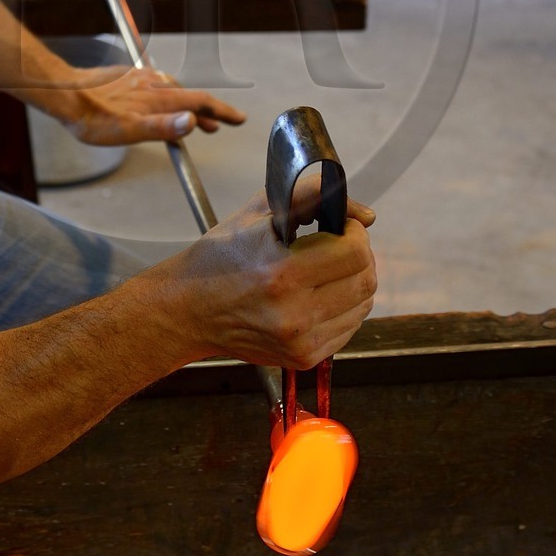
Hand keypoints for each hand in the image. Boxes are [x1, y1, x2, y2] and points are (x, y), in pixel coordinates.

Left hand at [62, 63, 246, 145]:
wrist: (65, 94)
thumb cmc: (94, 118)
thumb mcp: (129, 130)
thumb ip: (163, 127)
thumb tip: (194, 122)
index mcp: (160, 98)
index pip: (200, 103)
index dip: (222, 112)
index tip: (239, 119)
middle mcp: (154, 84)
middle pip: (190, 96)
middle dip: (209, 111)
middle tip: (221, 124)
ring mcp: (140, 79)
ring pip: (173, 90)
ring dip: (187, 105)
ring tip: (192, 119)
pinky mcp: (127, 77)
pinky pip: (155, 85)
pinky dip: (167, 96)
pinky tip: (158, 101)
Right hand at [155, 178, 376, 370]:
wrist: (189, 309)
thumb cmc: (221, 256)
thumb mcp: (258, 212)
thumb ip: (312, 196)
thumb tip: (365, 214)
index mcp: (281, 273)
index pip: (355, 252)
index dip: (355, 233)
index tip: (341, 226)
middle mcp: (294, 314)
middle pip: (365, 280)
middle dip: (359, 254)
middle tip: (336, 244)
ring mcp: (301, 342)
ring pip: (363, 304)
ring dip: (354, 280)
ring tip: (325, 270)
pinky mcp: (304, 358)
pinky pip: (349, 328)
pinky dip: (343, 306)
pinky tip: (318, 294)